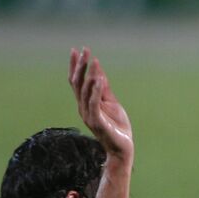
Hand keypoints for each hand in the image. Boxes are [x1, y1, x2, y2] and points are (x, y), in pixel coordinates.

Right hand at [68, 47, 133, 161]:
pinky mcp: (97, 123)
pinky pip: (94, 105)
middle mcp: (83, 108)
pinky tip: (99, 80)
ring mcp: (89, 115)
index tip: (76, 50)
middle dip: (80, 66)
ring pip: (85, 92)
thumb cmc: (116, 125)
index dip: (76, 66)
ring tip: (93, 61)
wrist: (122, 147)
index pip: (77, 81)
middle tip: (84, 50)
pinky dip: (96, 91)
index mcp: (85, 103)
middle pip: (78, 84)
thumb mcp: (111, 102)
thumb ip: (104, 88)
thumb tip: (98, 70)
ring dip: (89, 76)